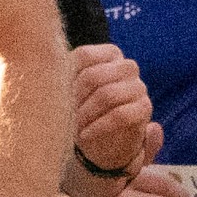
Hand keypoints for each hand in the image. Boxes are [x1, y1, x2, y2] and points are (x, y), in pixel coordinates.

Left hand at [68, 42, 158, 179]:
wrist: (100, 142)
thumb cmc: (81, 110)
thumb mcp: (69, 89)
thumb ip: (63, 74)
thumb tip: (51, 68)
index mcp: (109, 54)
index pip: (84, 56)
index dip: (66, 77)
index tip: (56, 95)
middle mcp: (127, 67)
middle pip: (94, 76)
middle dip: (75, 99)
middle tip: (63, 115)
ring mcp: (138, 87)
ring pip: (108, 95)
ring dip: (86, 114)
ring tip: (73, 127)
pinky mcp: (144, 108)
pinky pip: (120, 115)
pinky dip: (98, 127)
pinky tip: (85, 135)